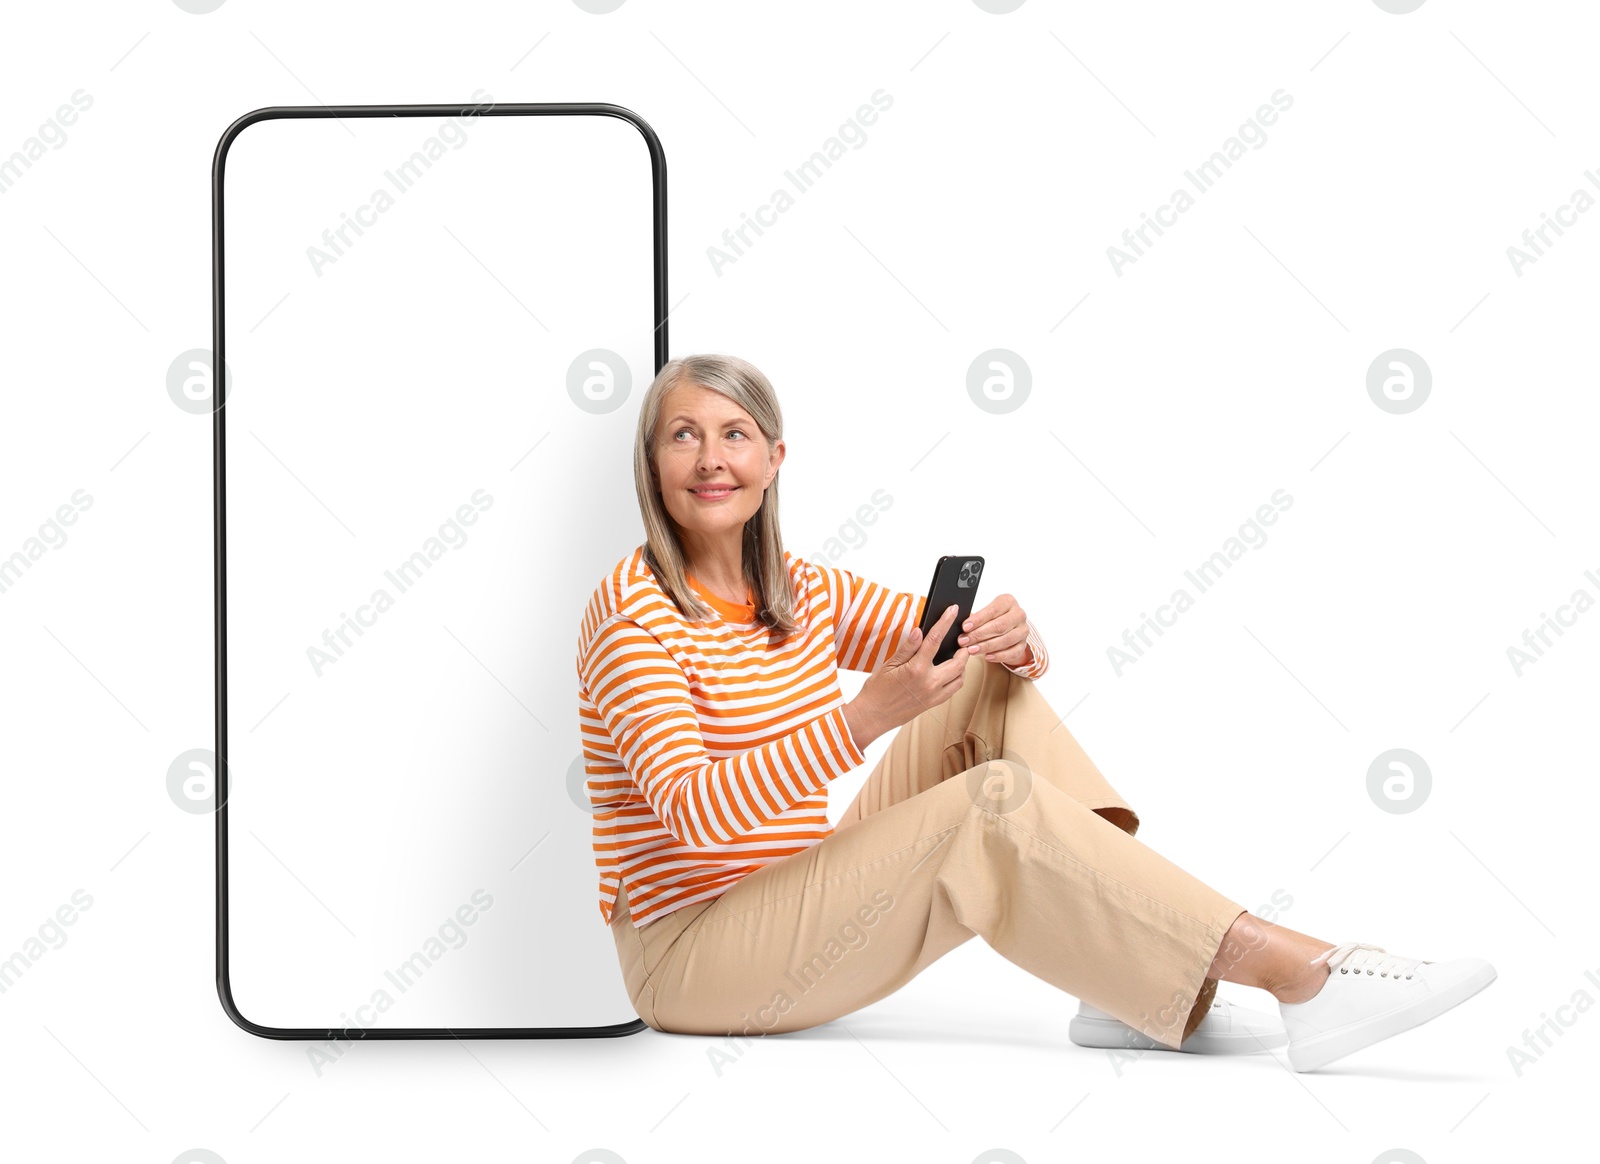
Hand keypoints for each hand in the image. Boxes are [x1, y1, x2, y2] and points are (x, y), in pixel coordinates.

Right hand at [849, 603, 968, 744]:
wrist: (872, 716)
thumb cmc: (877, 691)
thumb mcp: (889, 664)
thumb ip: (907, 647)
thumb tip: (919, 631)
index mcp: (916, 669)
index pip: (935, 639)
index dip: (946, 622)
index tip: (953, 611)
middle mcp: (929, 683)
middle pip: (958, 661)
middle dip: (963, 648)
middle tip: (961, 639)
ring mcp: (934, 695)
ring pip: (960, 677)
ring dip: (963, 665)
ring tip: (958, 655)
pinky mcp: (934, 704)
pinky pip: (954, 689)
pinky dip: (957, 678)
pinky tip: (950, 671)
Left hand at [955, 593, 1031, 667]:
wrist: (1009, 629)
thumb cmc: (992, 619)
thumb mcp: (984, 614)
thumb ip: (974, 618)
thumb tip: (955, 621)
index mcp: (1008, 601)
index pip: (993, 610)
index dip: (978, 619)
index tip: (965, 627)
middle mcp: (1018, 614)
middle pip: (999, 626)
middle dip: (979, 635)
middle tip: (964, 641)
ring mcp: (1023, 630)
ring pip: (1006, 640)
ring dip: (987, 646)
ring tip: (972, 650)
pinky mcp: (1023, 644)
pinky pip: (1012, 652)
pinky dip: (999, 656)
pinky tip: (987, 657)